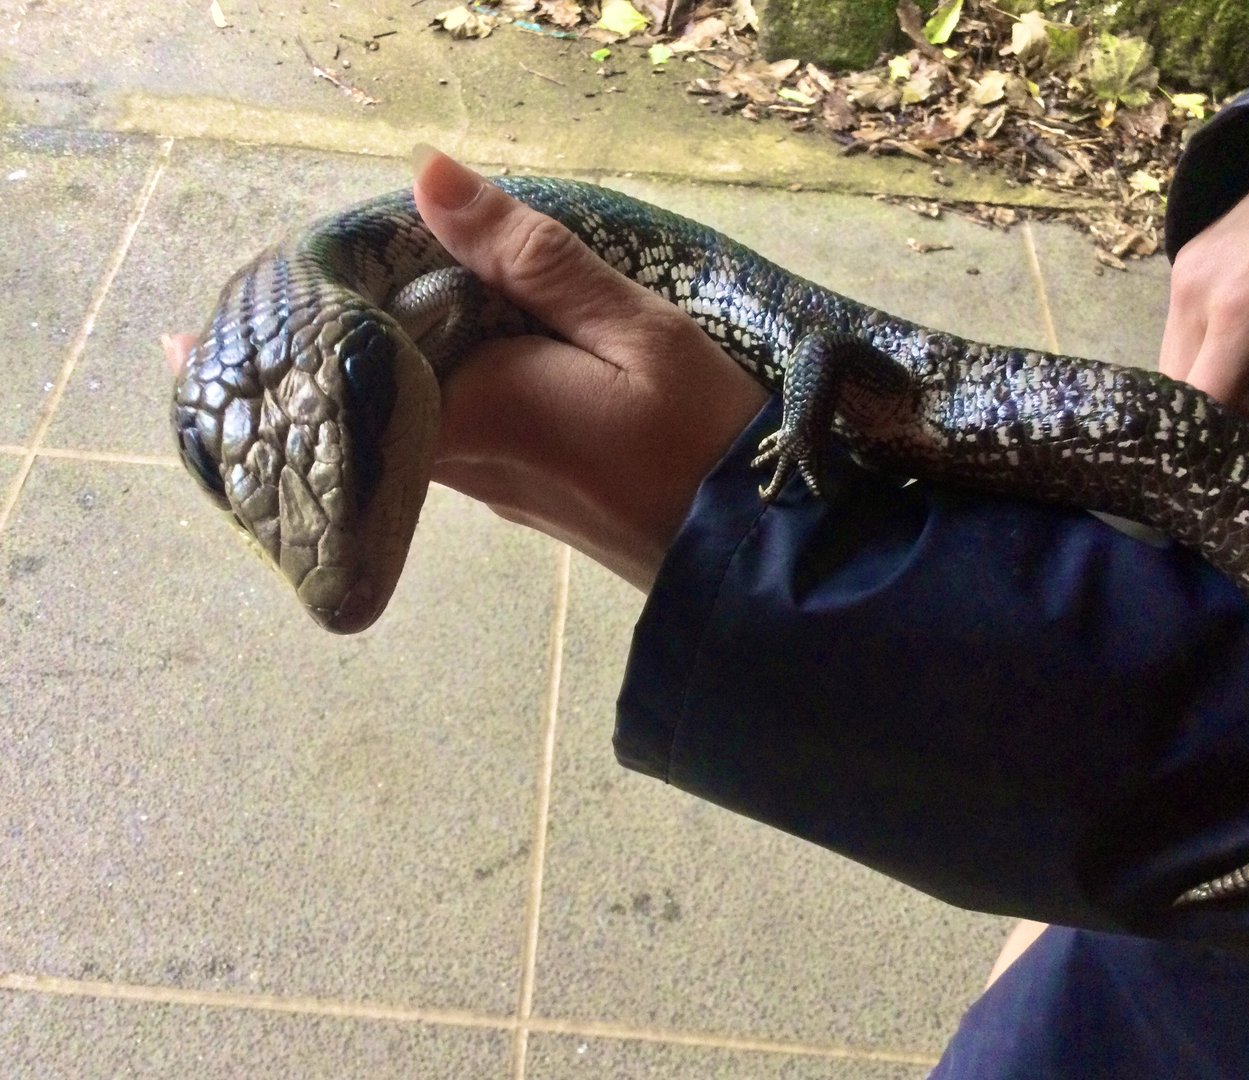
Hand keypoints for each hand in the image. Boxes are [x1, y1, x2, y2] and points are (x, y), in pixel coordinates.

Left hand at [164, 149, 767, 590]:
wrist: (748, 560)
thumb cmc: (703, 444)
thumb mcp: (638, 332)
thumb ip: (534, 260)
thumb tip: (428, 179)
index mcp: (476, 408)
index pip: (356, 348)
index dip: (313, 305)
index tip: (276, 277)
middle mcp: (460, 456)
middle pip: (360, 392)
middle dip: (318, 344)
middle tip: (265, 303)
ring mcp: (486, 483)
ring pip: (394, 417)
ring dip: (365, 370)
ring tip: (333, 317)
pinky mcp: (513, 492)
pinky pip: (433, 434)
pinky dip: (414, 393)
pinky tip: (423, 359)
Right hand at [1159, 122, 1248, 455]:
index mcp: (1243, 309)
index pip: (1200, 405)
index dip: (1206, 450)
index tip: (1224, 482)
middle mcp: (1192, 295)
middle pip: (1173, 395)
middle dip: (1206, 427)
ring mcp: (1177, 279)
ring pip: (1169, 371)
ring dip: (1205, 396)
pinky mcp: (1176, 271)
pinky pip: (1176, 340)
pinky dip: (1204, 364)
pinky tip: (1247, 357)